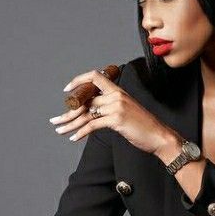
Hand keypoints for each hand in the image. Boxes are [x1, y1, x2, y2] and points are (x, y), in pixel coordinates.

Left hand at [50, 69, 177, 155]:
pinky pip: (92, 124)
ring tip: (59, 130)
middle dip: (67, 112)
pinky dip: (81, 132)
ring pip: (85, 114)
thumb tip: (92, 111)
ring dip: (70, 124)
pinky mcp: (116, 119)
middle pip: (85, 100)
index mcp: (118, 91)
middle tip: (55, 121)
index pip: (95, 77)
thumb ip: (110, 107)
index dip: (79, 81)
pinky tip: (73, 138)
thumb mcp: (127, 111)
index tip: (67, 90)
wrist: (160, 136)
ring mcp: (116, 107)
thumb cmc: (144, 126)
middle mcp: (116, 96)